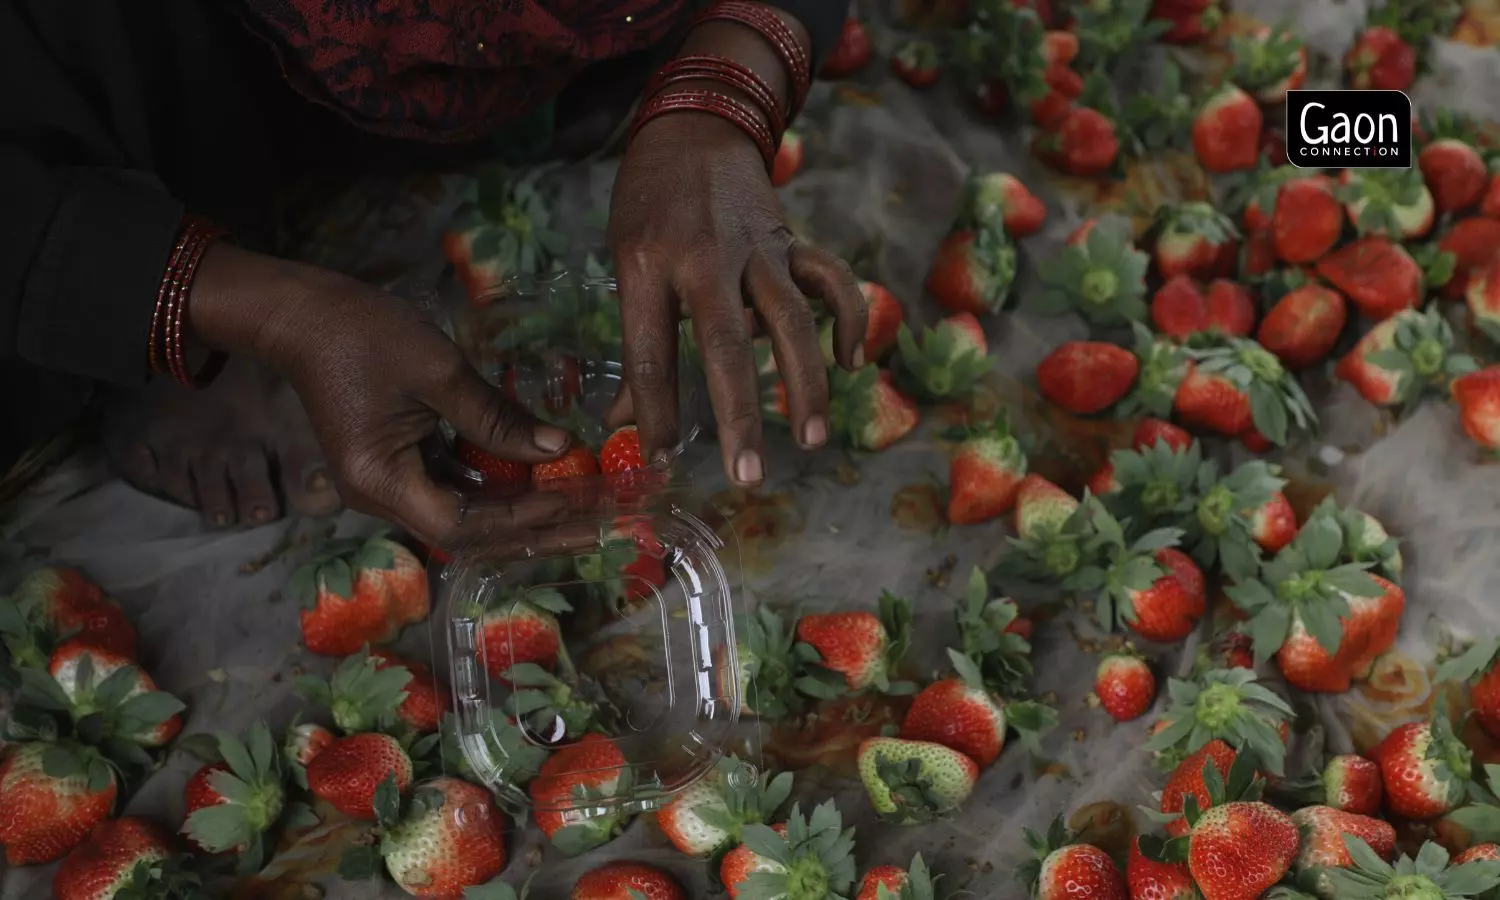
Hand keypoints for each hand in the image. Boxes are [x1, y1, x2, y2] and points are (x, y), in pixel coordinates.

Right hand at [188, 244, 592, 552]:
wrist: (303, 314)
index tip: (568, 503)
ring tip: (573, 506)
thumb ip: (496, 416)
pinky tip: (537, 477)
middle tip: (588, 528)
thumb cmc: (364, 336)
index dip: (518, 520)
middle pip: (464, 531)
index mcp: (380, 481)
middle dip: (528, 529)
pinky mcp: (395, 462)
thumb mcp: (438, 371)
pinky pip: (451, 484)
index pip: (461, 525)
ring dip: (516, 509)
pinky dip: (494, 483)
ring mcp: (386, 482)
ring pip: (461, 511)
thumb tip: (558, 449)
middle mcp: (379, 496)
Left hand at [607, 112, 866, 486]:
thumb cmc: (648, 206)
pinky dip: (848, 319)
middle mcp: (702, 260)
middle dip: (737, 415)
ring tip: (812, 439)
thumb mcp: (623, 263)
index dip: (655, 412)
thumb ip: (636, 345)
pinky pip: (831, 281)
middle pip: (723, 346)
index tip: (661, 460)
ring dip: (805, 382)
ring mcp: (755, 249)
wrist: (695, 127)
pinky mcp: (791, 242)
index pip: (650, 353)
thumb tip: (621, 424)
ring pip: (790, 319)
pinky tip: (850, 361)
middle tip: (747, 476)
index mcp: (645, 267)